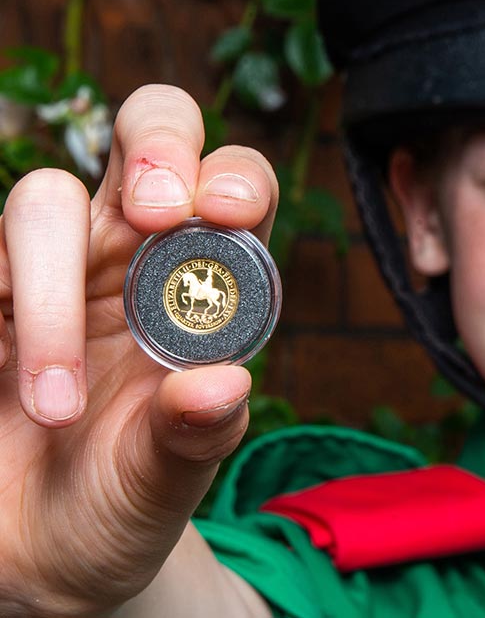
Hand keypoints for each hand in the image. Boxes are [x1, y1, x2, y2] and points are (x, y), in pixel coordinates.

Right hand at [0, 84, 277, 616]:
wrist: (35, 556)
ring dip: (49, 286)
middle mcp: (128, 261)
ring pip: (41, 199)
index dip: (235, 178)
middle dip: (157, 148)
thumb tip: (222, 384)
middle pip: (146, 141)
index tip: (226, 211)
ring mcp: (44, 274)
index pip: (233, 191)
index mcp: (200, 291)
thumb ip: (194, 436)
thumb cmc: (121, 501)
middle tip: (153, 213)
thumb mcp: (165, 483)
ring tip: (55, 406)